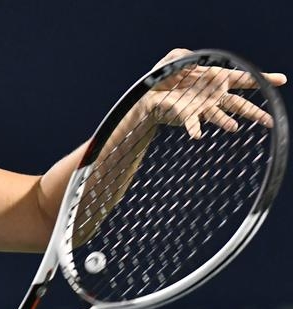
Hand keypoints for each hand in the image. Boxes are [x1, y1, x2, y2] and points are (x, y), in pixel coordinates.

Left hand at [142, 48, 286, 138]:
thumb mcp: (176, 58)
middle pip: (239, 104)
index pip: (243, 79)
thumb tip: (194, 61)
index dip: (262, 79)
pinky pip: (193, 124)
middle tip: (270, 120)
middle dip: (254, 112)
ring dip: (226, 122)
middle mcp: (213, 95)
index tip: (281, 81)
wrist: (146, 94)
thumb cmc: (163, 74)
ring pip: (219, 116)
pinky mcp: (187, 116)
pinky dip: (195, 129)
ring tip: (234, 127)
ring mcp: (201, 108)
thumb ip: (187, 55)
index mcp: (216, 78)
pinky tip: (197, 135)